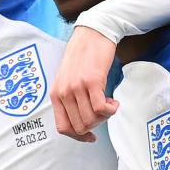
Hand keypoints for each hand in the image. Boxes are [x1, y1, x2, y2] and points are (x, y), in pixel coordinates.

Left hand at [50, 26, 119, 141]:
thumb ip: (69, 97)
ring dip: (104, 117)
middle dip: (95, 125)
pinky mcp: (92, 81)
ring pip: (91, 120)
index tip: (91, 135)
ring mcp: (77, 87)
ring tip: (109, 103)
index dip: (79, 136)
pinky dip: (111, 110)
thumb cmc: (83, 55)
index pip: (63, 127)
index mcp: (55, 93)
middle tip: (103, 112)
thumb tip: (82, 120)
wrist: (92, 33)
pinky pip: (102, 109)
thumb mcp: (68, 78)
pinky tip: (114, 101)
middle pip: (80, 127)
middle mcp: (63, 92)